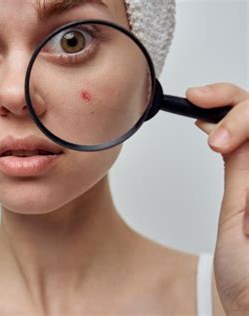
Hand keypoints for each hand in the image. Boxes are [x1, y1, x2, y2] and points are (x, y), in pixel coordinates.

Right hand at [186, 83, 248, 314]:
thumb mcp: (239, 230)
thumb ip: (244, 180)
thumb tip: (238, 136)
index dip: (244, 122)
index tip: (214, 139)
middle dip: (235, 104)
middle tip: (198, 98)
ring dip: (230, 107)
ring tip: (199, 102)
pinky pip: (248, 145)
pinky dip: (228, 126)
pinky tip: (211, 122)